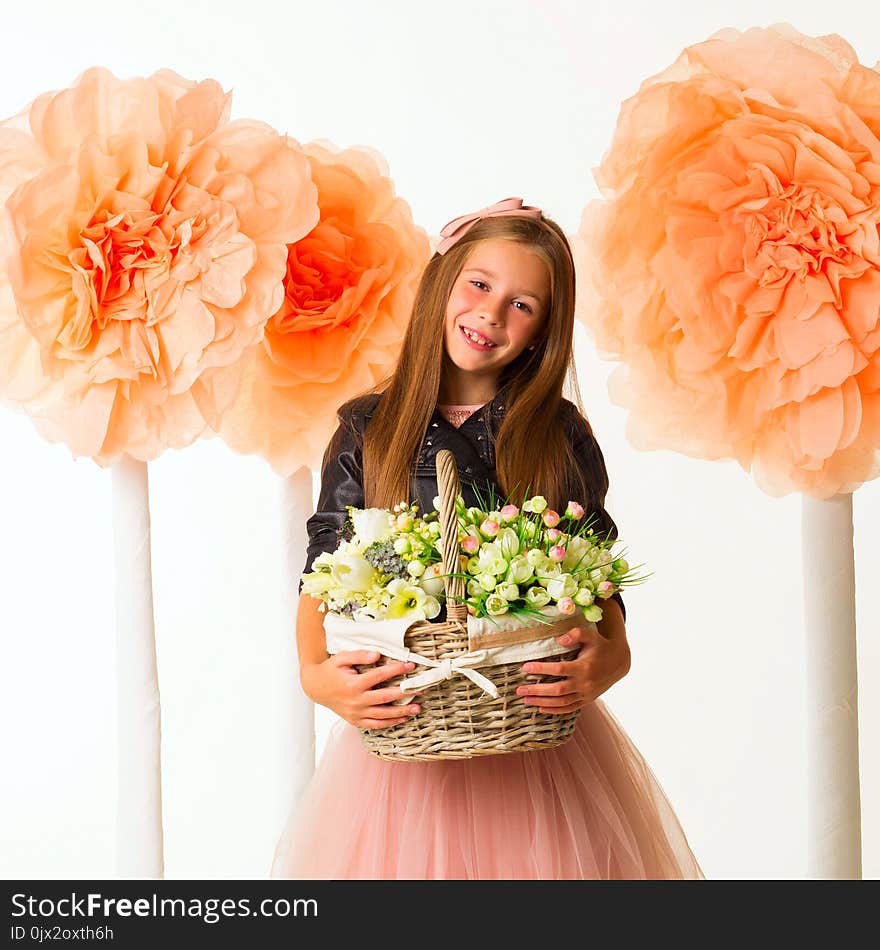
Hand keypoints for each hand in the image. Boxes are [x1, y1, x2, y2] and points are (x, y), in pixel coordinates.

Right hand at [301, 650, 423, 728]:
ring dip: (401, 711)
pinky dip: (389, 723)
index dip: (396, 670)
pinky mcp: (355, 720)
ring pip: (382, 714)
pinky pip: (375, 724)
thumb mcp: (342, 657)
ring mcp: (355, 713)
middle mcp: (355, 701)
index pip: (379, 676)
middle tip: (421, 688)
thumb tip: (377, 654)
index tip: (410, 665)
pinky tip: (402, 718)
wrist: (315, 687)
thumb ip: (360, 655)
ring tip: (417, 708)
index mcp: (353, 684)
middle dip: (405, 692)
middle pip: (385, 697)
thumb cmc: (331, 670)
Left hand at [515, 619, 630, 713]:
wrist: (618, 662)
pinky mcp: (587, 700)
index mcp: (584, 667)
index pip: (559, 670)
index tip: (525, 667)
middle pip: (557, 690)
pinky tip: (541, 709)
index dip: (541, 669)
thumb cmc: (600, 646)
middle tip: (519, 690)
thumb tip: (558, 640)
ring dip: (542, 703)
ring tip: (525, 700)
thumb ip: (575, 634)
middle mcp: (585, 684)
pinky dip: (555, 711)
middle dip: (536, 691)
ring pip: (561, 702)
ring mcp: (586, 694)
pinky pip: (569, 709)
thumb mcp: (590, 635)